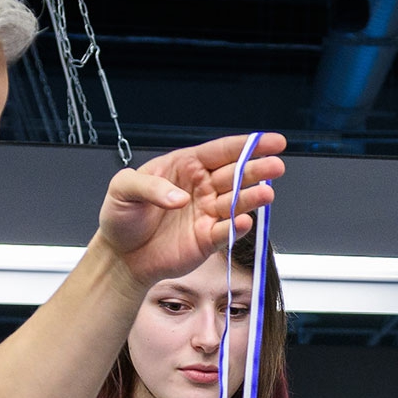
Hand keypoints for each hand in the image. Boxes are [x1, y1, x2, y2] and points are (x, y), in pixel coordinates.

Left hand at [94, 134, 286, 289]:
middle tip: (276, 166)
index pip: (221, 151)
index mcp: (185, 166)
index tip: (272, 141)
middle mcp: (201, 188)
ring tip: (267, 195)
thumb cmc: (121, 217)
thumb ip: (150, 187)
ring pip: (236, 203)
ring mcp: (207, 214)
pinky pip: (227, 232)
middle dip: (257, 170)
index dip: (247, 145)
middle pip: (235, 175)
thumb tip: (180, 197)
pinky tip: (245, 221)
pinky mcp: (208, 240)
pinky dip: (237, 228)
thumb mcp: (123, 188)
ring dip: (252, 198)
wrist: (120, 256)